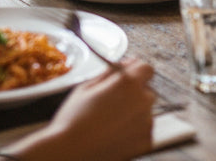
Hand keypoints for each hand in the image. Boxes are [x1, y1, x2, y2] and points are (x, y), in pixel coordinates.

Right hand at [11, 59, 155, 160]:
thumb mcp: (86, 87)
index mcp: (128, 84)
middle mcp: (143, 101)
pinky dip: (134, 131)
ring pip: (145, 111)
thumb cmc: (73, 119)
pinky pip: (144, 129)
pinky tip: (114, 135)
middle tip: (111, 105)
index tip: (125, 78)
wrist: (69, 153)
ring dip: (134, 113)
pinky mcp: (146, 141)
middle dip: (133, 94)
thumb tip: (127, 64)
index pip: (146, 68)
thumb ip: (110, 72)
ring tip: (109, 123)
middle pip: (146, 90)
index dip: (135, 71)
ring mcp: (146, 122)